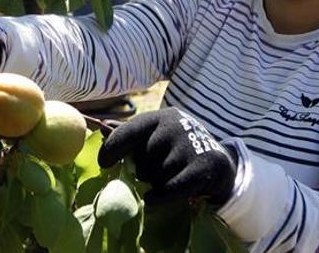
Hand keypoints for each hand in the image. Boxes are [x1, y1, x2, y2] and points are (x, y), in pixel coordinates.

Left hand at [97, 107, 237, 206]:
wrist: (217, 161)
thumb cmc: (177, 148)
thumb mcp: (155, 136)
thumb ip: (129, 134)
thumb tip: (101, 128)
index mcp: (159, 117)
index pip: (128, 132)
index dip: (112, 149)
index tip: (104, 164)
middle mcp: (175, 126)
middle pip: (141, 159)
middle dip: (144, 171)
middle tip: (156, 171)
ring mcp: (191, 145)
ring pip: (156, 176)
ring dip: (157, 183)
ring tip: (169, 179)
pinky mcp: (204, 165)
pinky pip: (171, 188)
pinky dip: (160, 197)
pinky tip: (153, 200)